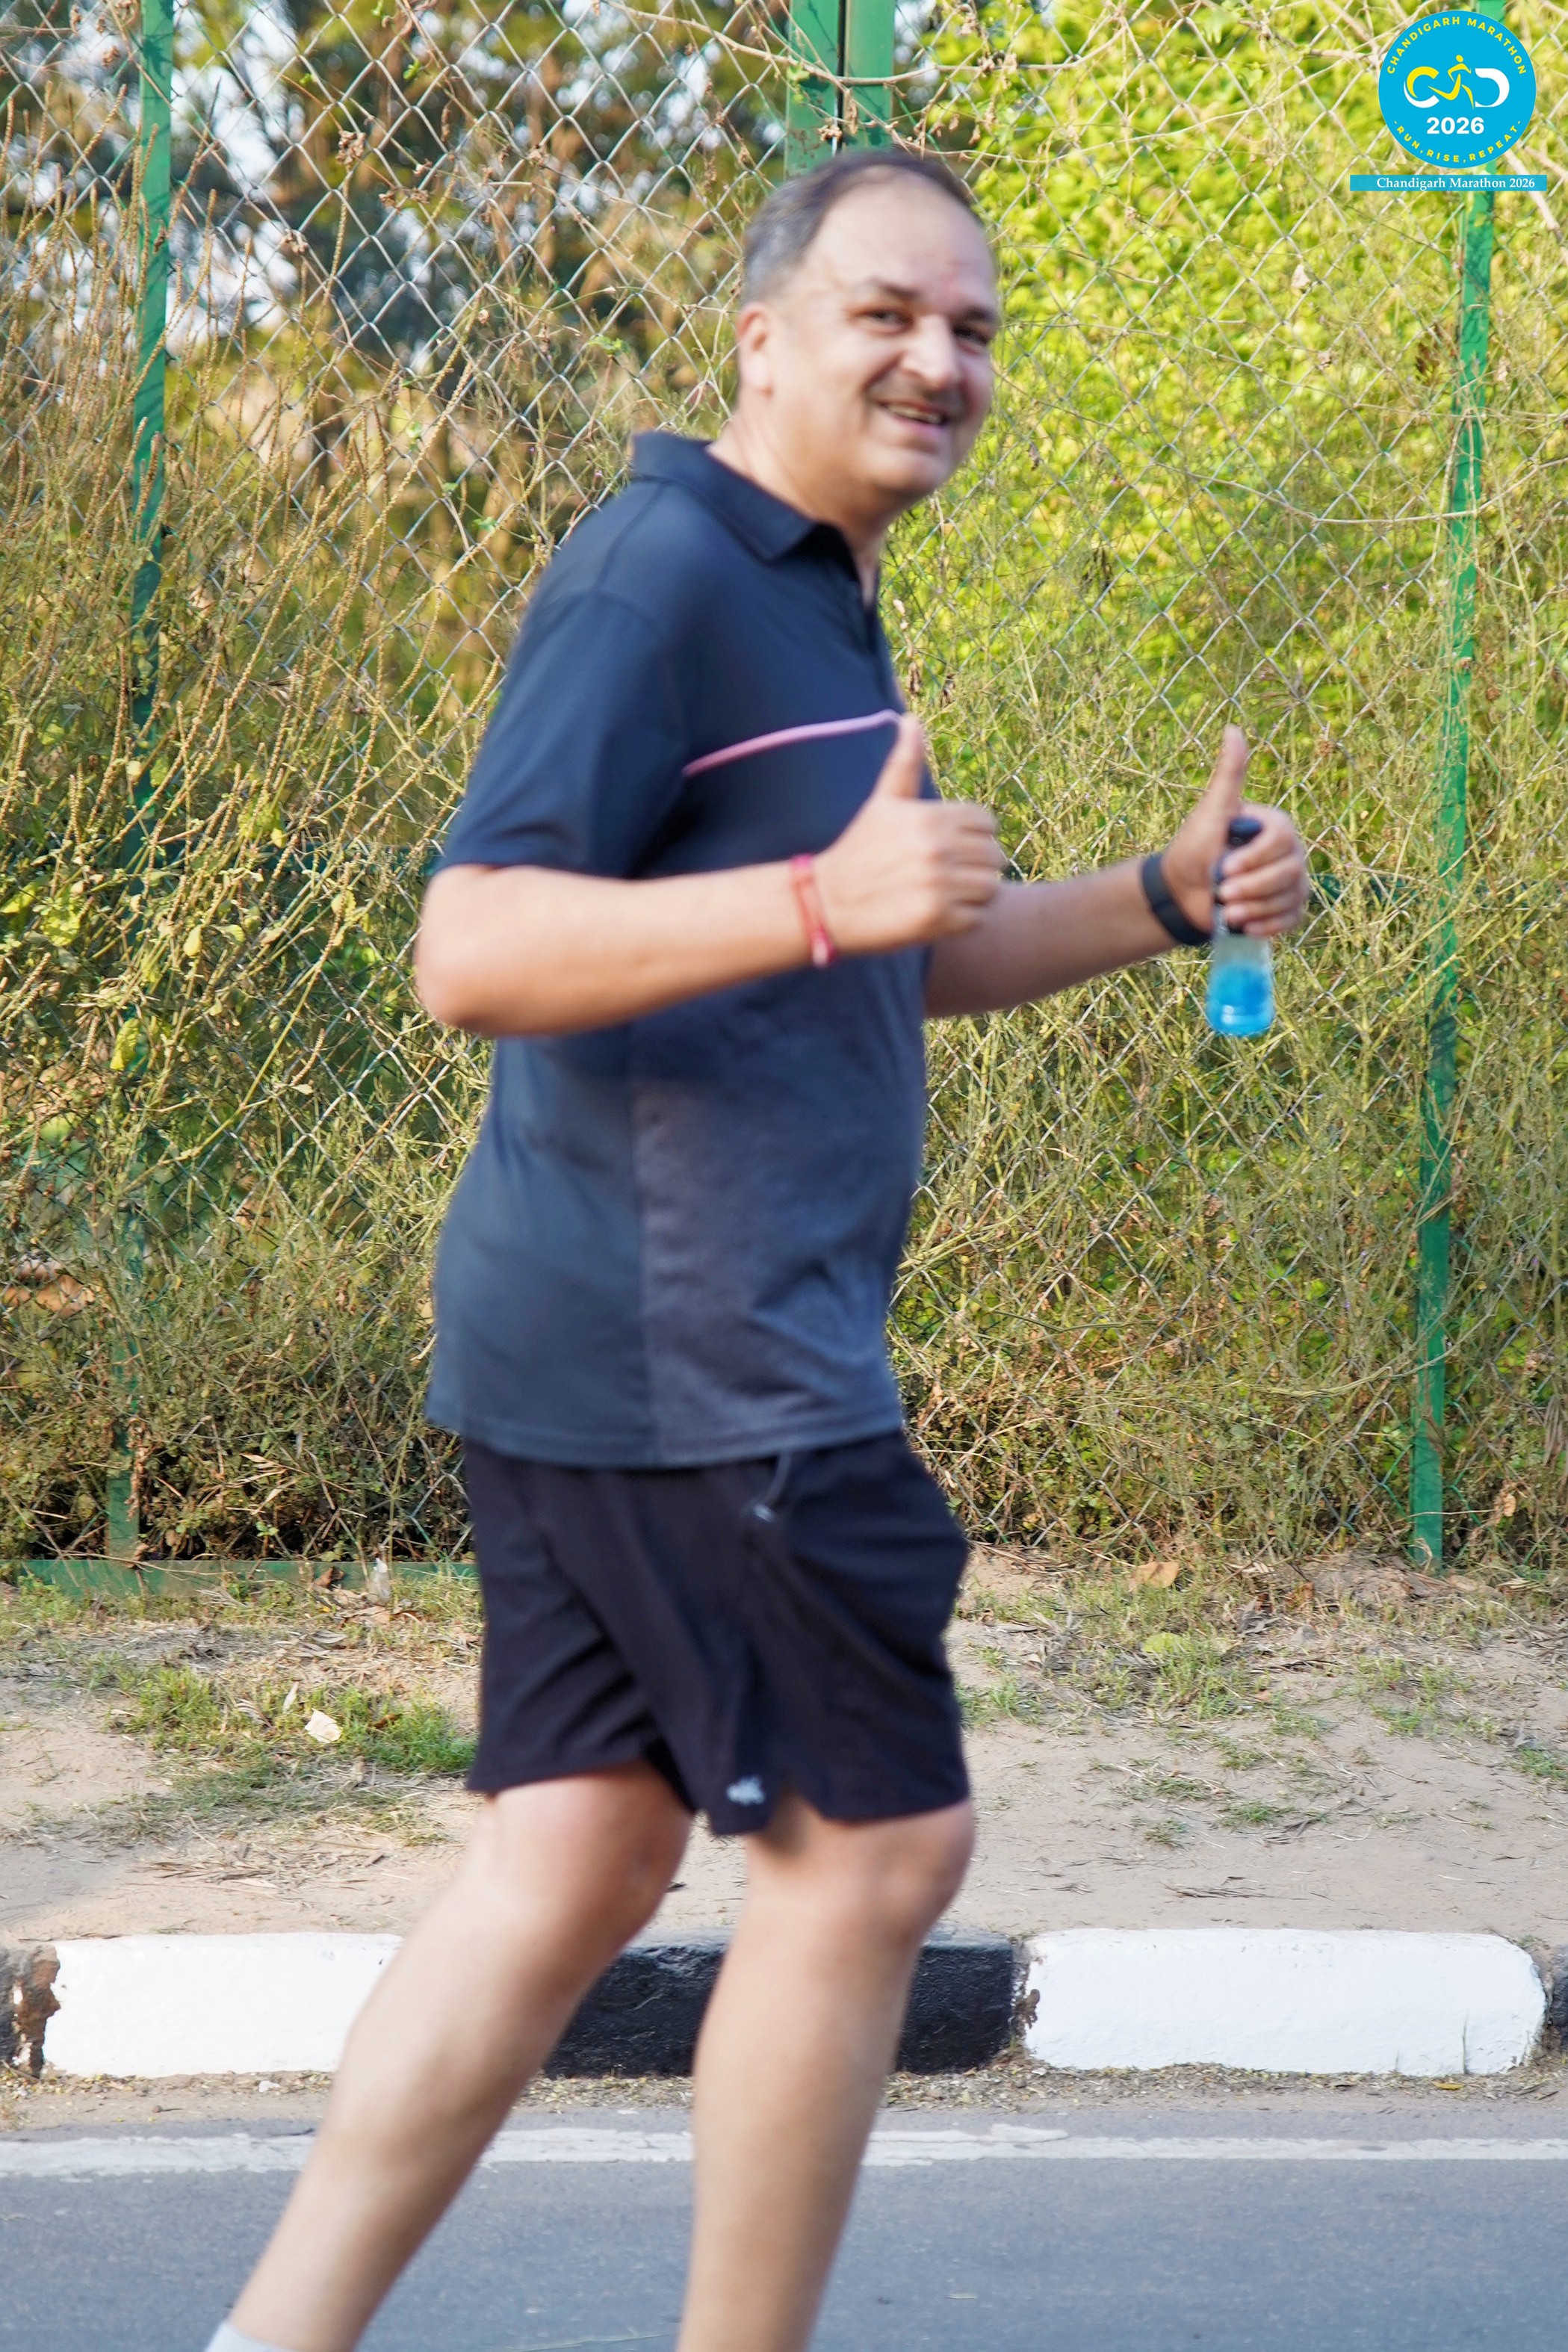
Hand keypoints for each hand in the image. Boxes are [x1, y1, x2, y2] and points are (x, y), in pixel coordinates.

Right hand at [814, 717, 1003, 953]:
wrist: (827, 903)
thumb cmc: (859, 849)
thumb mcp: (882, 802)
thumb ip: (904, 763)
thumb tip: (910, 719)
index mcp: (929, 818)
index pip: (987, 823)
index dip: (974, 836)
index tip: (951, 847)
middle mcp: (937, 849)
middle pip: (995, 855)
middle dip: (977, 865)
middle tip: (949, 874)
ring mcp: (938, 885)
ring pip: (991, 887)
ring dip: (974, 894)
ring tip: (946, 894)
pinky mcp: (936, 919)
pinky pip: (977, 918)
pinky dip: (964, 919)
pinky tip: (937, 914)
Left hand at [1160, 725, 1308, 938]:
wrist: (1182, 891)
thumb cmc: (1194, 849)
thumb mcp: (1210, 811)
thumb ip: (1228, 775)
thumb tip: (1232, 729)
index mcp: (1276, 827)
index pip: (1281, 842)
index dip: (1253, 860)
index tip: (1222, 870)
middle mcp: (1290, 853)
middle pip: (1287, 873)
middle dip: (1251, 888)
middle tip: (1220, 894)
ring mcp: (1290, 882)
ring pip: (1289, 897)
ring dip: (1256, 908)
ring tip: (1227, 912)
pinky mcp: (1285, 908)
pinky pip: (1291, 919)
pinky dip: (1269, 925)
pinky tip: (1246, 927)